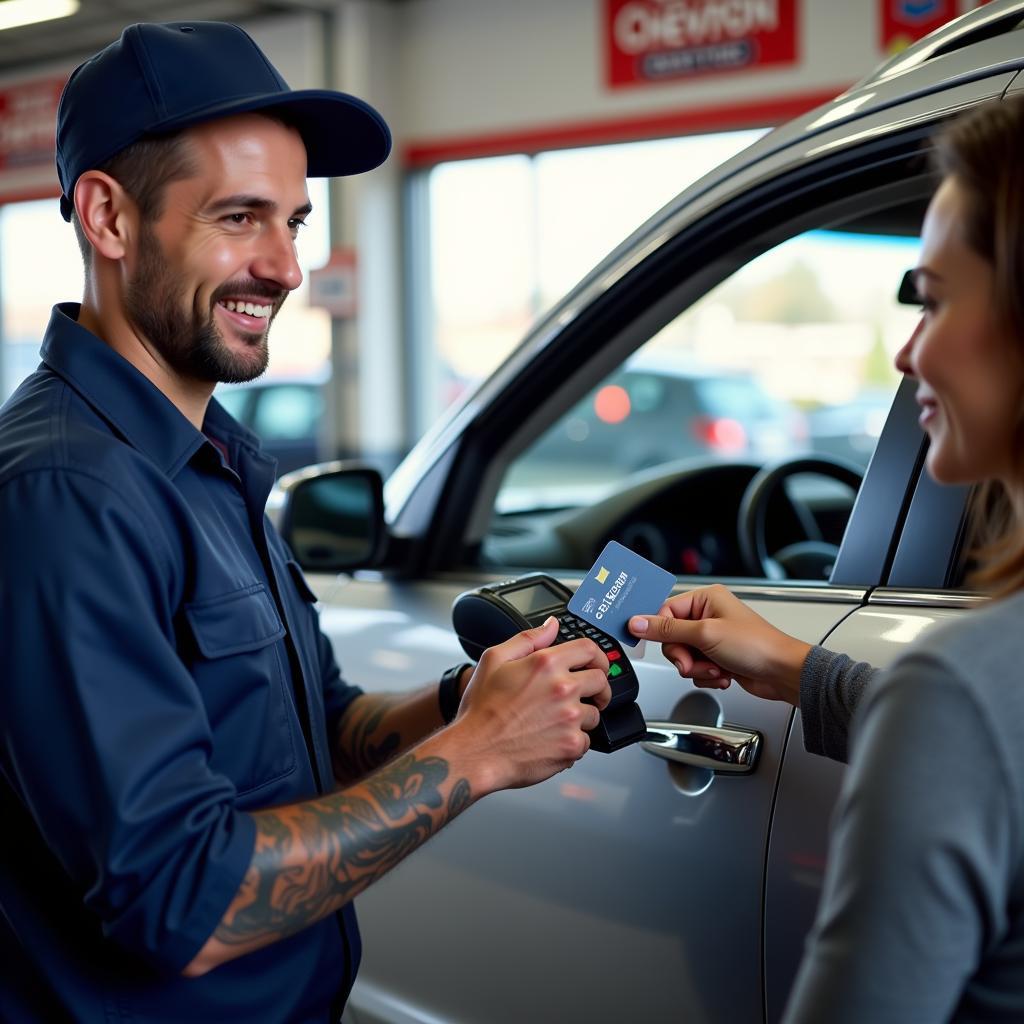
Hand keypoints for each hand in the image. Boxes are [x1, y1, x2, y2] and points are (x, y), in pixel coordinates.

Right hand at [451, 617, 610, 792]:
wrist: (476, 752)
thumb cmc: (482, 711)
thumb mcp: (494, 661)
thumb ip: (528, 639)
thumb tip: (551, 626)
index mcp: (546, 664)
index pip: (590, 649)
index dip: (597, 656)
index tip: (596, 664)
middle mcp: (562, 689)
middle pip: (601, 681)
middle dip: (596, 688)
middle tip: (587, 695)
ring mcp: (569, 718)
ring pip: (594, 714)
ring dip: (581, 717)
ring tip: (557, 721)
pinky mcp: (571, 745)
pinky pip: (586, 742)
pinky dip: (573, 742)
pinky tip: (553, 739)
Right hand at [628, 584, 809, 704]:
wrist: (782, 673)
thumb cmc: (757, 645)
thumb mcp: (705, 634)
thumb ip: (667, 630)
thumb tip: (638, 623)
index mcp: (705, 599)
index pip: (665, 611)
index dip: (658, 630)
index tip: (650, 642)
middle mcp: (708, 615)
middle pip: (672, 637)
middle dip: (682, 656)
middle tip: (692, 661)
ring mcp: (712, 638)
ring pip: (683, 656)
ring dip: (696, 668)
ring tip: (715, 669)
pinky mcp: (717, 657)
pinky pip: (695, 668)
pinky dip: (706, 676)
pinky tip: (722, 675)